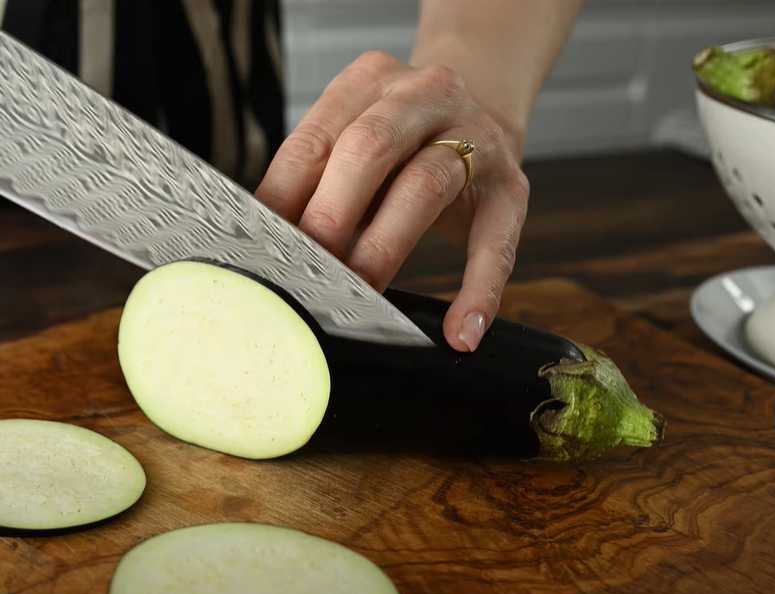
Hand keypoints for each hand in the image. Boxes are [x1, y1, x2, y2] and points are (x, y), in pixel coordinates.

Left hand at [255, 51, 530, 351]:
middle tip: (306, 270)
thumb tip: (266, 249)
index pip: (313, 140)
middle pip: (368, 148)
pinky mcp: (510, 185)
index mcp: (366, 81)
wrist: (482, 104)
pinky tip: (462, 331)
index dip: (284, 198)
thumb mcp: (352, 136)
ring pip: (426, 186)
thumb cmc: (398, 140)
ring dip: (385, 246)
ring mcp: (474, 137)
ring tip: (361, 293)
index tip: (264, 251)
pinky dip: (479, 290)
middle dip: (330, 215)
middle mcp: (422, 95)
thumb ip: (314, 179)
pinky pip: (496, 241)